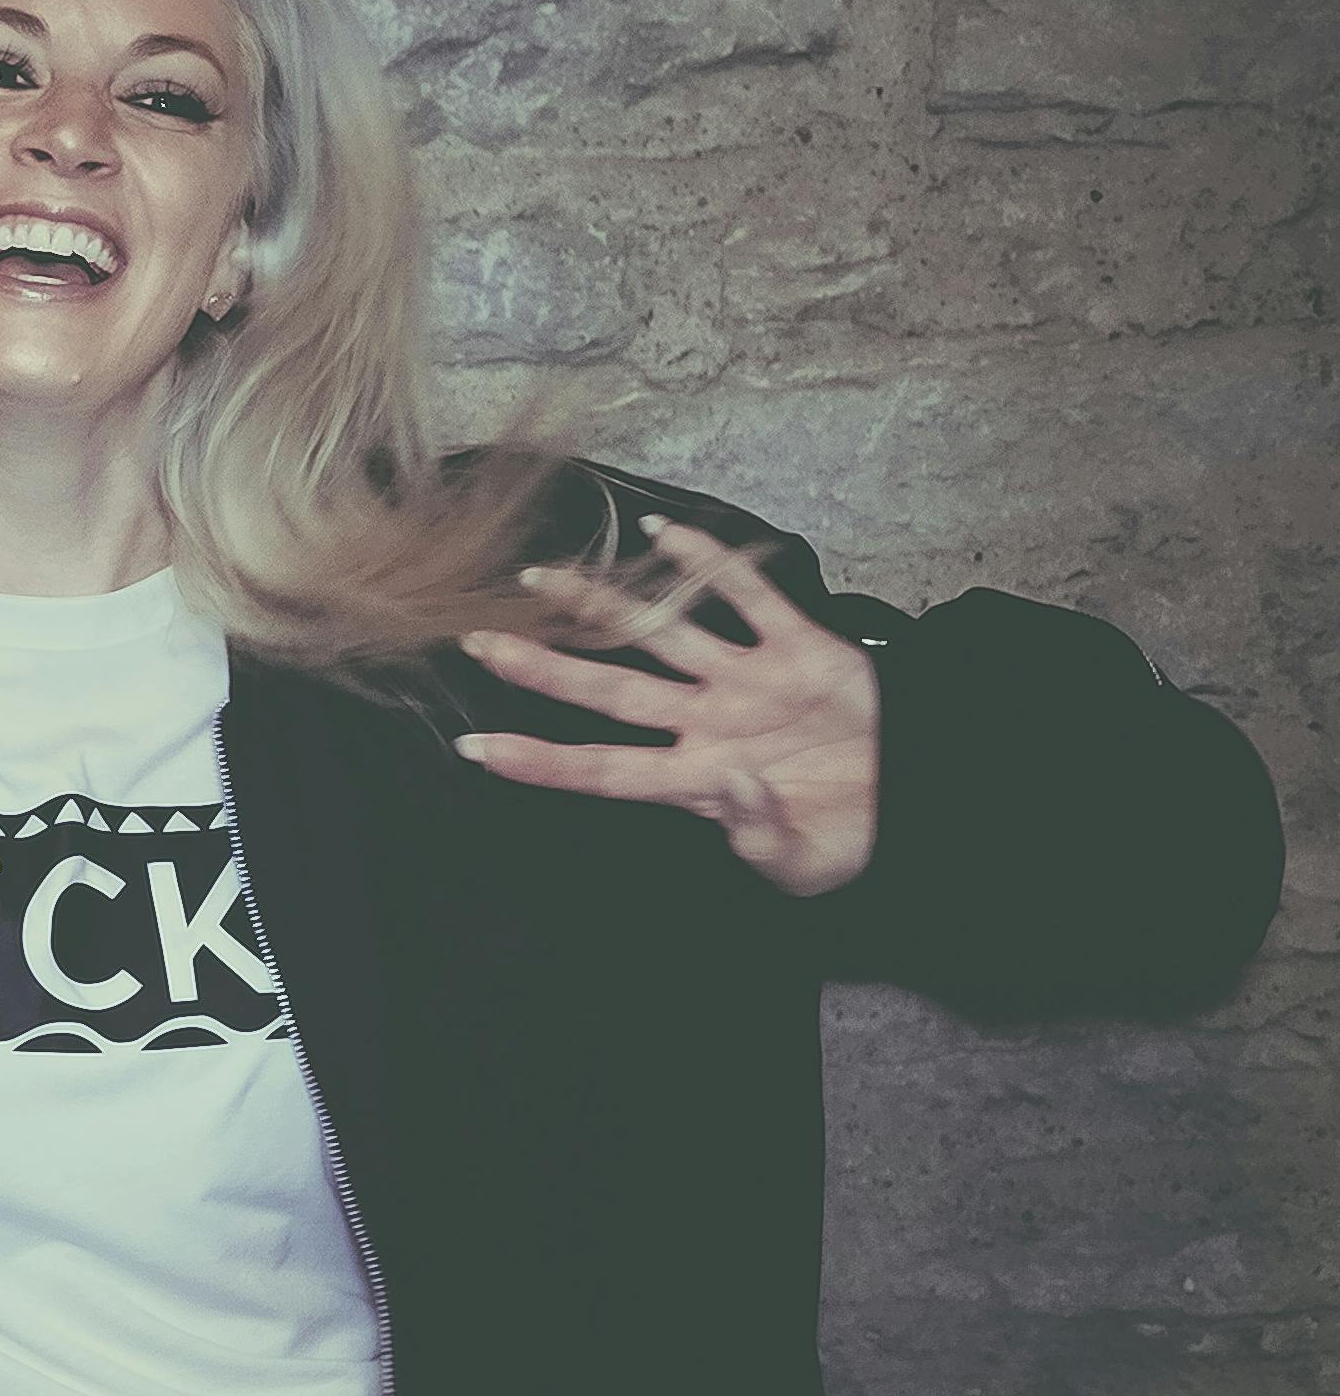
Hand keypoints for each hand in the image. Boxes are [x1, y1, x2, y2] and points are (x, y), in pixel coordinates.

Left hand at [452, 516, 883, 898]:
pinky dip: (711, 564)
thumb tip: (731, 784)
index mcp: (700, 781)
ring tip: (542, 577)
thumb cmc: (847, 841)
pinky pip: (750, 597)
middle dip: (545, 668)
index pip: (603, 770)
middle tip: (477, 641)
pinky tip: (662, 532)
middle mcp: (709, 724)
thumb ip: (760, 831)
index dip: (541, 762)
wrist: (920, 805)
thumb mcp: (802, 863)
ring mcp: (749, 682)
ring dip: (604, 605)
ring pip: (663, 633)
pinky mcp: (803, 649)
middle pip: (611, 689)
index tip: (475, 750)